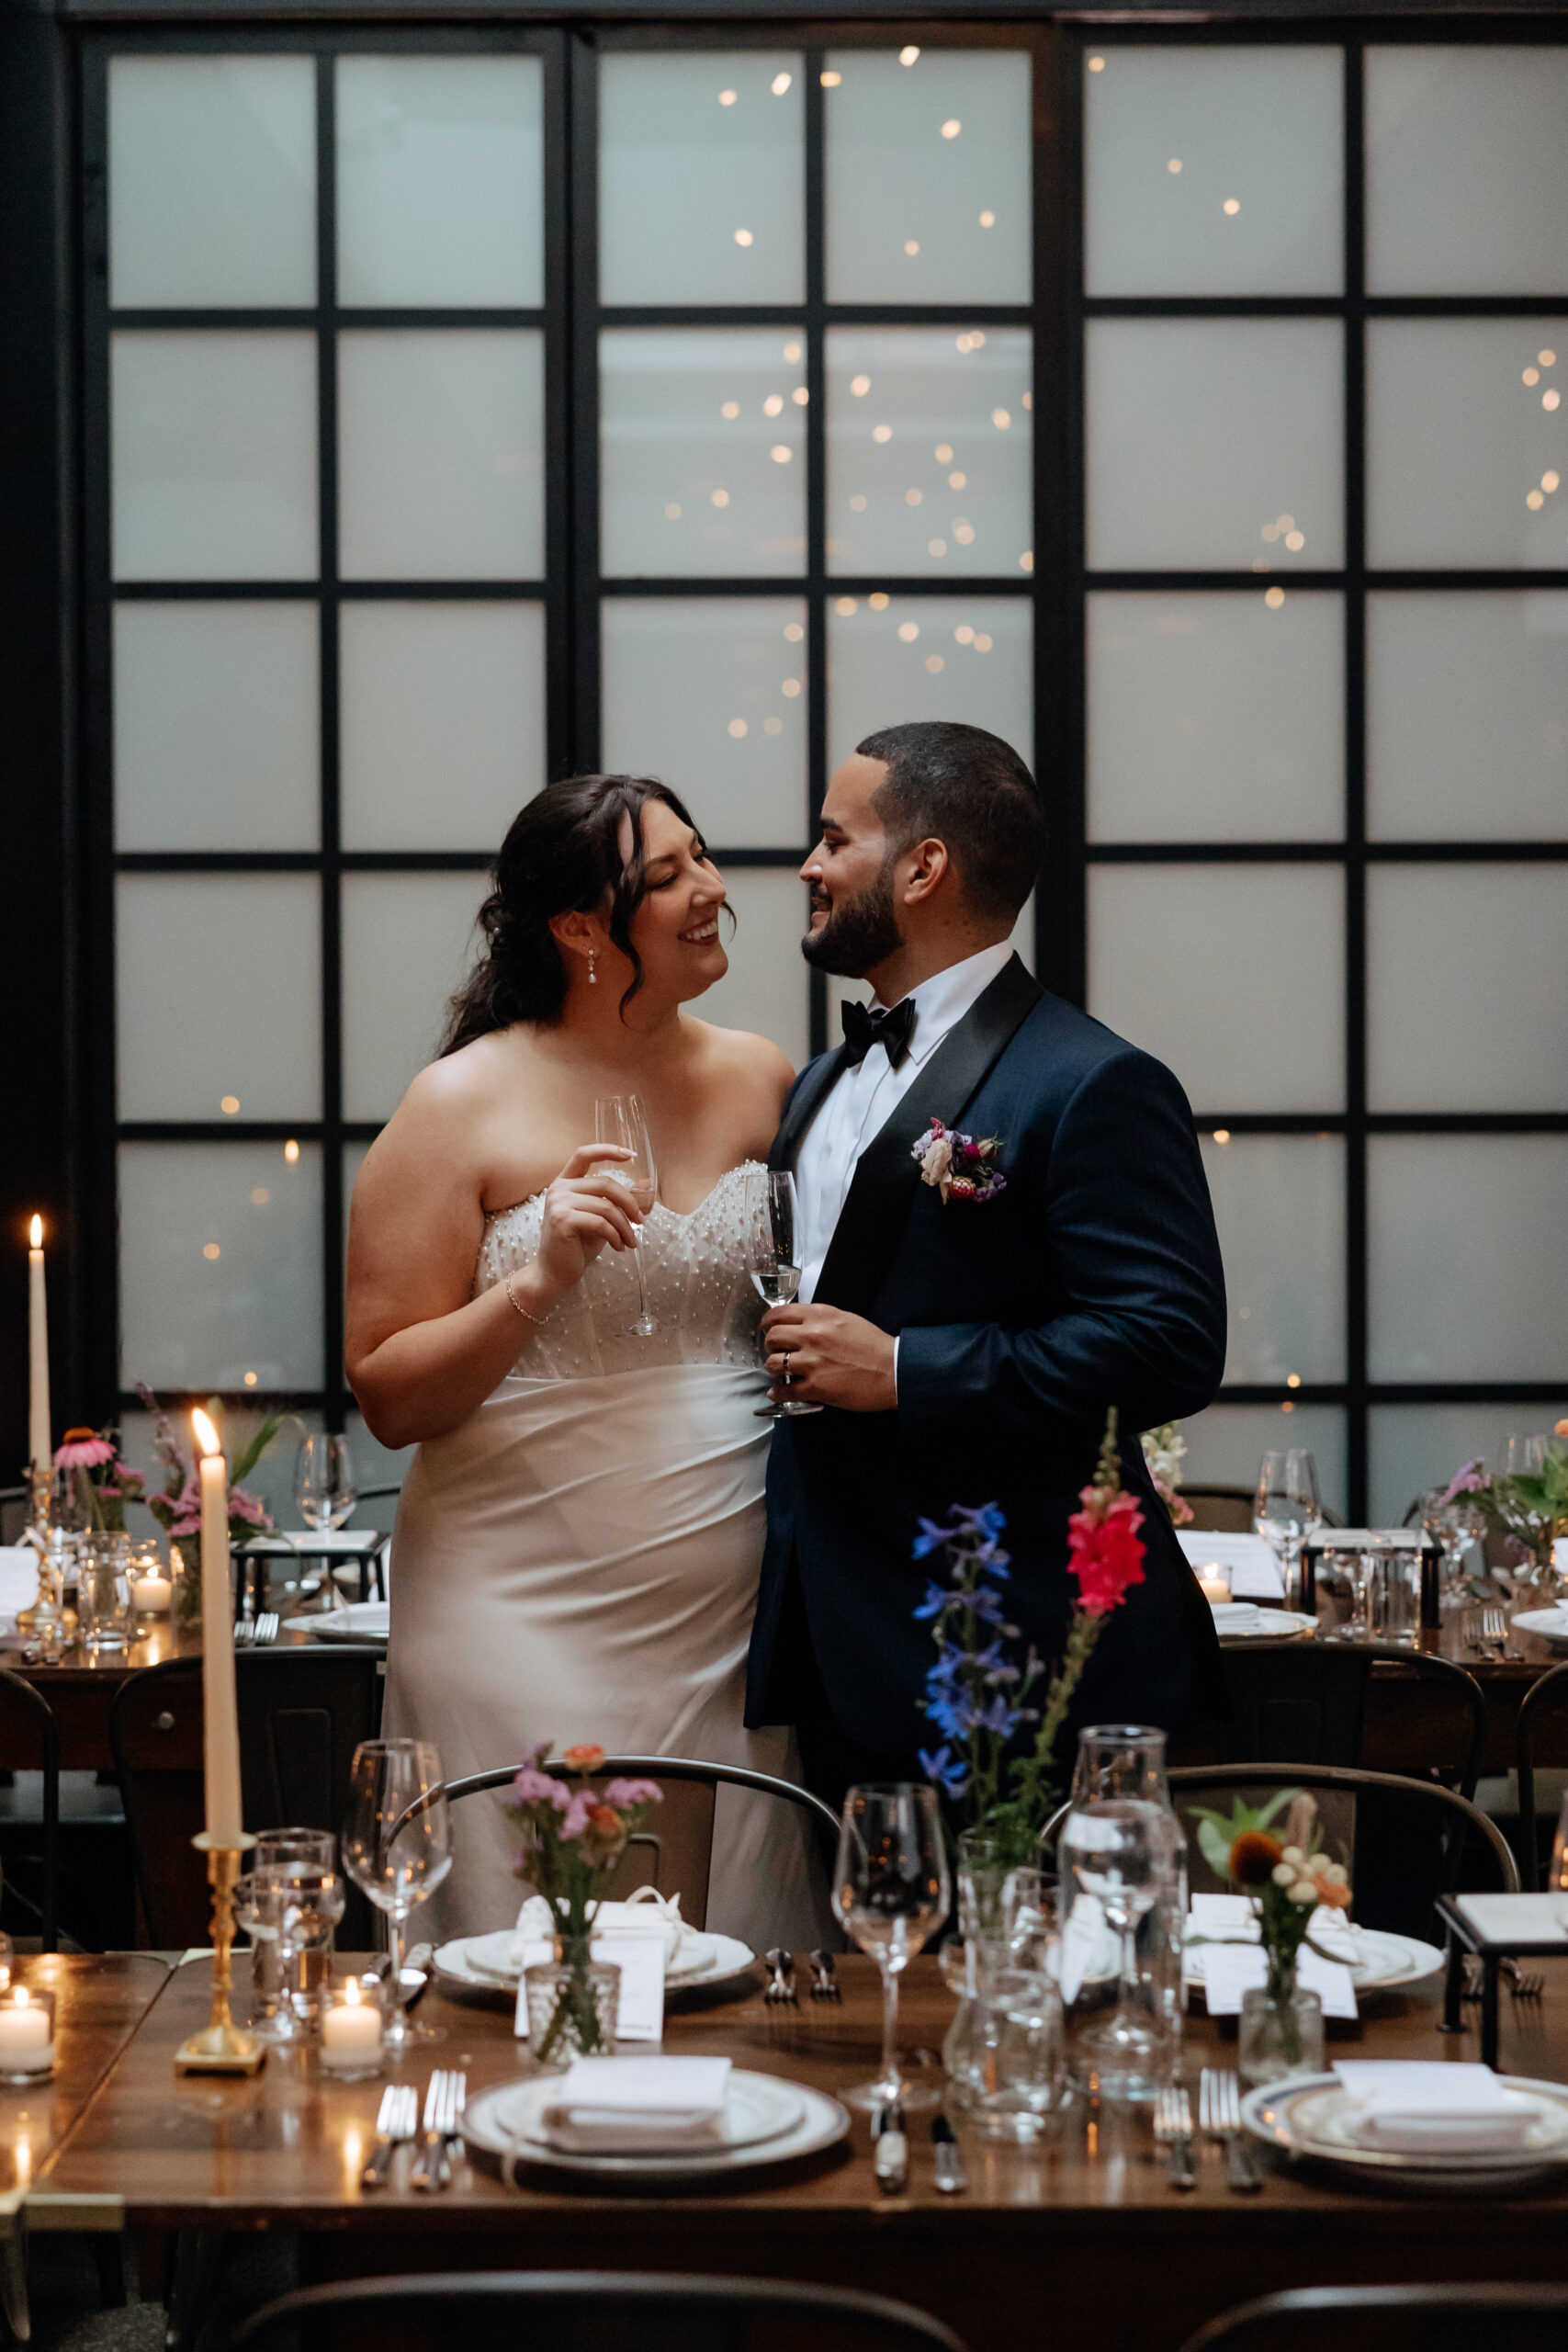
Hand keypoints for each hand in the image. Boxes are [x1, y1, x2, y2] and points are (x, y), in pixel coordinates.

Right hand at [531, 1145, 643, 1303]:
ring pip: (606, 1206)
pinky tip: (619, 1247)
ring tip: (632, 1242)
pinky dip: (616, 1236)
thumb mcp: (602, 1218)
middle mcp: (559, 1188)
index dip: (608, 1151)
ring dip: (625, 1226)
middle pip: (605, 1183)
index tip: (632, 1156)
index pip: (584, 1154)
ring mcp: (558, 1203)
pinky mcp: (562, 1219)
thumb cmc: (578, 1245)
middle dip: (629, 1202)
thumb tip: (646, 1184)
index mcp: (566, 1182)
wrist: (555, 1273)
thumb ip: (618, 1200)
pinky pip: (600, 1223)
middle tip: (641, 1221)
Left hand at [760, 1303, 896, 1413]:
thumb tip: (800, 1325)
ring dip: (775, 1369)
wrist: (894, 1371)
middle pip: (772, 1337)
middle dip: (771, 1346)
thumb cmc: (874, 1346)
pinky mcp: (816, 1387)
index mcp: (821, 1316)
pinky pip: (784, 1390)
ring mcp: (813, 1362)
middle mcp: (813, 1335)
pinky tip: (778, 1393)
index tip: (769, 1328)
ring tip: (782, 1372)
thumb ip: (820, 1319)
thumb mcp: (846, 1320)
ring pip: (773, 1363)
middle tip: (777, 1351)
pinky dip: (778, 1393)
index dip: (769, 1322)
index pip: (779, 1313)